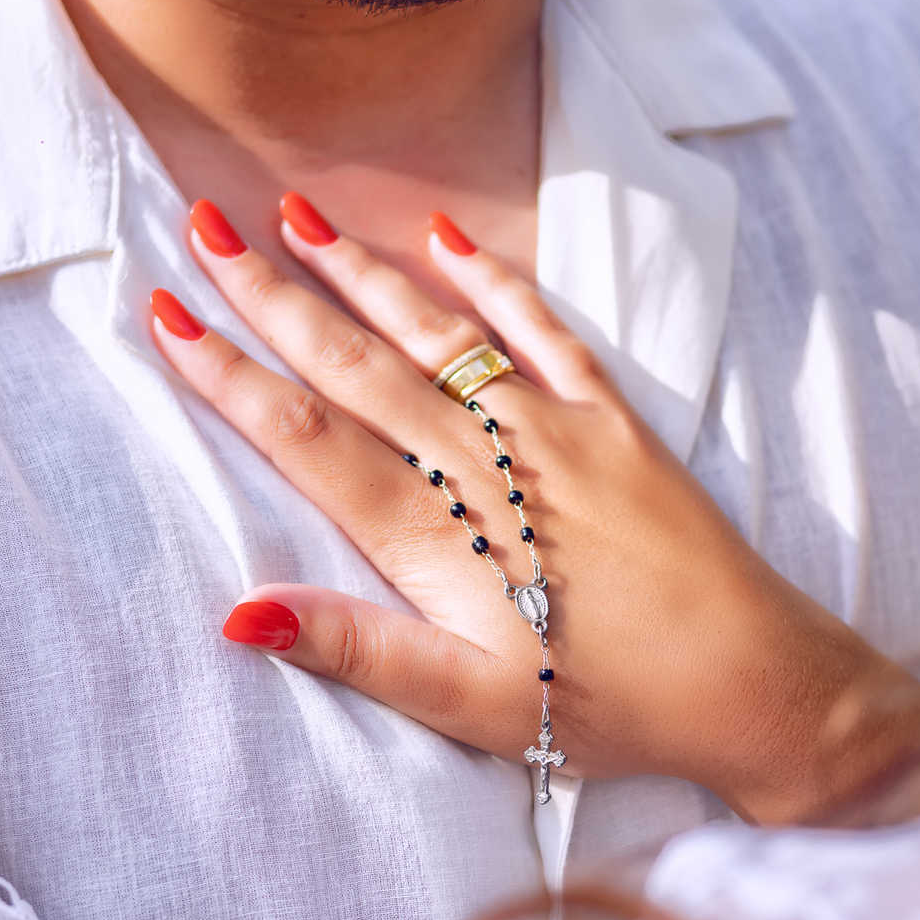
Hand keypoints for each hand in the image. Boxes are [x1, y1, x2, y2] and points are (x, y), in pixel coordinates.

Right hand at [153, 197, 919, 823]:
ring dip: (360, 272)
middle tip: (202, 226)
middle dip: (269, 295)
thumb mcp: (469, 704)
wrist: (751, 678)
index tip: (167, 314)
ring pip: (434, 333)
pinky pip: (541, 330)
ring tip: (296, 215)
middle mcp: (483, 461)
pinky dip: (493, 278)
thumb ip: (356, 650)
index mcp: (435, 534)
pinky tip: (445, 236)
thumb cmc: (606, 705)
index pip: (305, 437)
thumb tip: (238, 610)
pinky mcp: (609, 417)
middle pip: (354, 364)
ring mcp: (549, 428)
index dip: (228, 374)